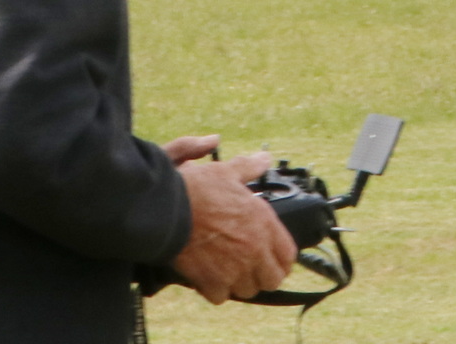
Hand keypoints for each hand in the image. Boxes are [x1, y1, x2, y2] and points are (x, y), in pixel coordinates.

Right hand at [161, 136, 294, 303]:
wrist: (167, 210)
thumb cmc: (197, 189)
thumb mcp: (228, 172)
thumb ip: (250, 168)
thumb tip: (264, 159)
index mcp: (264, 223)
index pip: (288, 256)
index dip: (280, 259)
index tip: (272, 259)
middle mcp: (254, 249)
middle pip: (272, 280)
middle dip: (262, 276)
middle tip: (250, 268)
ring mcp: (234, 268)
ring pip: (247, 290)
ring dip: (238, 283)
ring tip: (228, 270)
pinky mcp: (212, 282)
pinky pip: (221, 296)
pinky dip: (214, 289)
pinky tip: (209, 276)